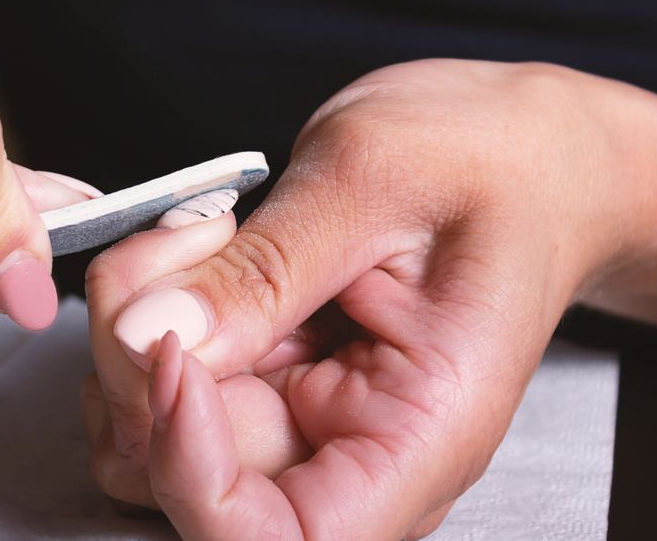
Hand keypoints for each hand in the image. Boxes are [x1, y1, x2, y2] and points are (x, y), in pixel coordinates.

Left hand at [83, 60, 656, 537]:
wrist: (520, 154)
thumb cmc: (491, 164)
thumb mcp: (373, 185)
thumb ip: (262, 273)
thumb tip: (142, 338)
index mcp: (420, 434)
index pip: (285, 539)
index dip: (194, 472)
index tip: (171, 350)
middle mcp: (353, 448)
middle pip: (191, 477)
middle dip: (148, 355)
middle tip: (187, 239)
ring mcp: (298, 416)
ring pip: (152, 431)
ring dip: (136, 329)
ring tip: (201, 234)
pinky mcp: (259, 377)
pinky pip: (157, 378)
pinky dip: (143, 310)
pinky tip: (194, 247)